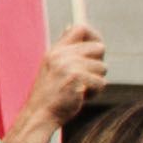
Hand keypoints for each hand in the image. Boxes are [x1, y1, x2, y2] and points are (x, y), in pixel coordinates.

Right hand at [7, 22, 108, 142]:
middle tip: (84, 78)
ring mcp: (68, 65)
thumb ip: (65, 49)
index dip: (94, 35)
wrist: (38, 116)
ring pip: (103, 67)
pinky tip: (80, 97)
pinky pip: (101, 83)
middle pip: (99, 48)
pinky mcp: (77, 78)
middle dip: (97, 65)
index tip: (96, 50)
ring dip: (96, 81)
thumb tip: (72, 26)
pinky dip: (95, 93)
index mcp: (55, 50)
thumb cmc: (49, 95)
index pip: (80, 28)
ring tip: (79, 90)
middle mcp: (60, 54)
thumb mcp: (52, 66)